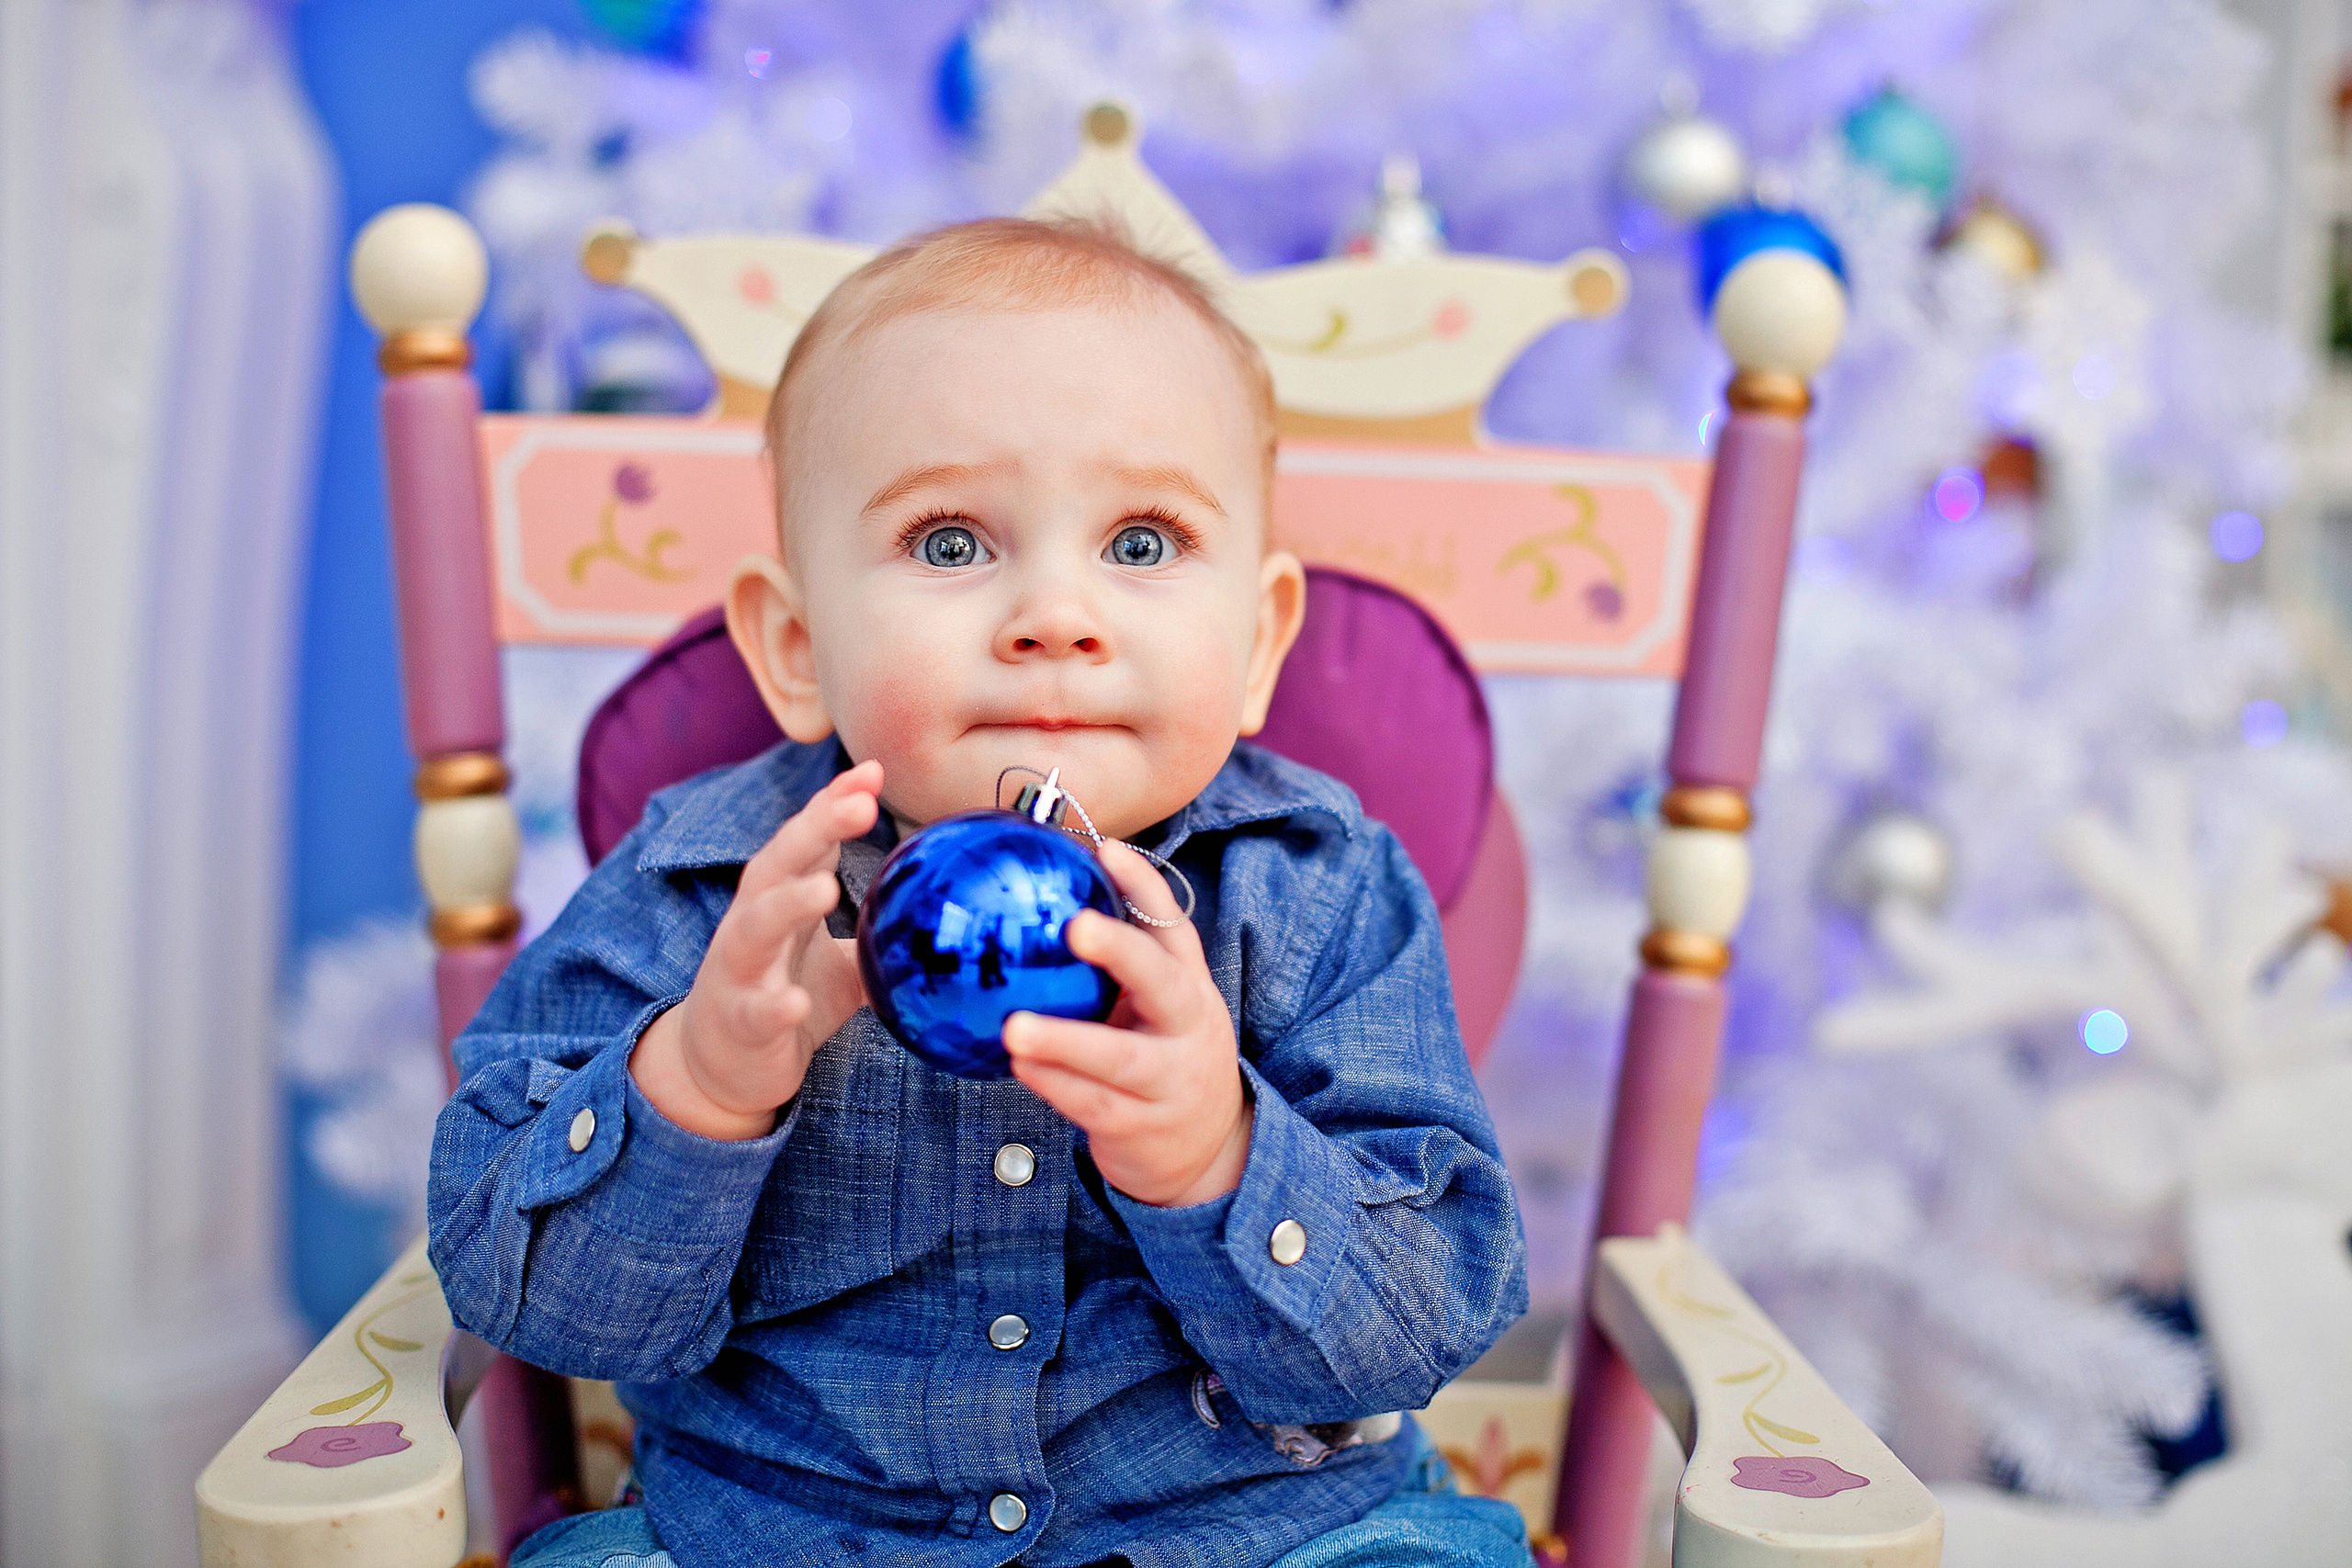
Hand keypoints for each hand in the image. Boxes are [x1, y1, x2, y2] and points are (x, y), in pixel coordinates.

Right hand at [631, 760, 881, 1139]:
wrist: (719, 1067)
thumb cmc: (782, 993)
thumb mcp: (838, 959)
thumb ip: (876, 930)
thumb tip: (950, 913)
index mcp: (778, 898)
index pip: (806, 841)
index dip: (834, 805)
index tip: (873, 771)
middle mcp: (751, 922)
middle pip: (778, 865)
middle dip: (815, 829)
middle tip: (860, 803)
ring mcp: (738, 971)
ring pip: (755, 929)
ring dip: (789, 904)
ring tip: (826, 888)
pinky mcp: (737, 1021)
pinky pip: (754, 1011)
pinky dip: (773, 1005)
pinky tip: (795, 1002)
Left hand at [1003, 840, 1251, 1206]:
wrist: (1208, 1150)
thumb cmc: (1161, 1057)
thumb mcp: (1156, 1008)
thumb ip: (1116, 967)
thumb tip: (1038, 904)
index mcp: (1189, 985)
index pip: (1173, 927)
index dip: (1143, 887)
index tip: (1106, 850)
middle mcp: (1188, 1026)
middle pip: (1161, 981)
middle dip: (1121, 951)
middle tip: (1076, 926)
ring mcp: (1170, 1080)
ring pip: (1119, 1058)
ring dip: (1065, 1041)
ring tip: (1015, 1026)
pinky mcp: (1142, 1127)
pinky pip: (1093, 1104)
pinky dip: (1054, 1084)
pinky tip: (1018, 1065)